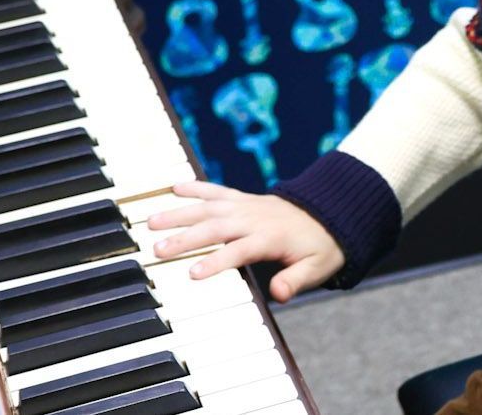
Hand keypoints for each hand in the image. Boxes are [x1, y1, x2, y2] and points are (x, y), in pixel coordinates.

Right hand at [147, 181, 344, 302]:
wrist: (329, 214)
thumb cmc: (319, 247)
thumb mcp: (317, 269)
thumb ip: (295, 281)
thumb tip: (279, 294)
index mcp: (270, 237)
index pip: (239, 250)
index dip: (217, 261)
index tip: (193, 274)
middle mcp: (253, 218)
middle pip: (215, 227)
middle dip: (186, 238)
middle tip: (158, 251)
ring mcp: (246, 205)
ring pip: (209, 207)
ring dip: (180, 213)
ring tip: (152, 221)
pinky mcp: (242, 198)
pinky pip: (217, 190)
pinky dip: (196, 187)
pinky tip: (173, 188)